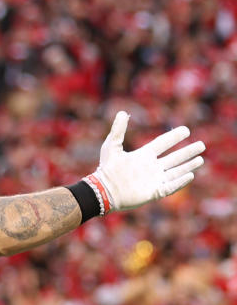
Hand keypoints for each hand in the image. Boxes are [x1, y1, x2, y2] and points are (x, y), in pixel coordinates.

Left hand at [90, 111, 204, 212]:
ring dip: (188, 165)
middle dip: (188, 152)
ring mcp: (154, 180)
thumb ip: (118, 129)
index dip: (174, 137)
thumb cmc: (107, 168)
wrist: (103, 190)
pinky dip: (181, 181)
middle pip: (174, 158)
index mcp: (143, 155)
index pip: (162, 144)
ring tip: (200, 159)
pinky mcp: (154, 192)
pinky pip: (171, 186)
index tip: (186, 130)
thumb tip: (122, 112)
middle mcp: (151, 167)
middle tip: (202, 145)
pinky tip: (190, 175)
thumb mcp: (112, 146)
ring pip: (176, 171)